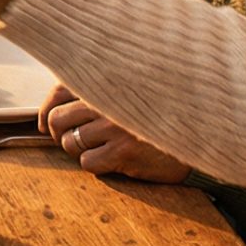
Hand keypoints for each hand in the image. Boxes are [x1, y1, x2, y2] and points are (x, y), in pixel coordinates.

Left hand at [37, 84, 192, 181]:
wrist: (199, 136)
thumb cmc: (159, 114)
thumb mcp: (131, 92)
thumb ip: (98, 90)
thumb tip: (53, 111)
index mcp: (108, 80)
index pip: (59, 90)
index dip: (46, 110)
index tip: (47, 124)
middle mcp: (109, 100)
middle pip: (59, 118)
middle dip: (58, 134)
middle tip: (70, 140)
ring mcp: (116, 126)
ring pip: (71, 142)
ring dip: (78, 150)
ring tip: (98, 148)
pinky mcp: (124, 152)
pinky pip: (87, 162)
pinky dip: (94, 164)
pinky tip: (112, 160)